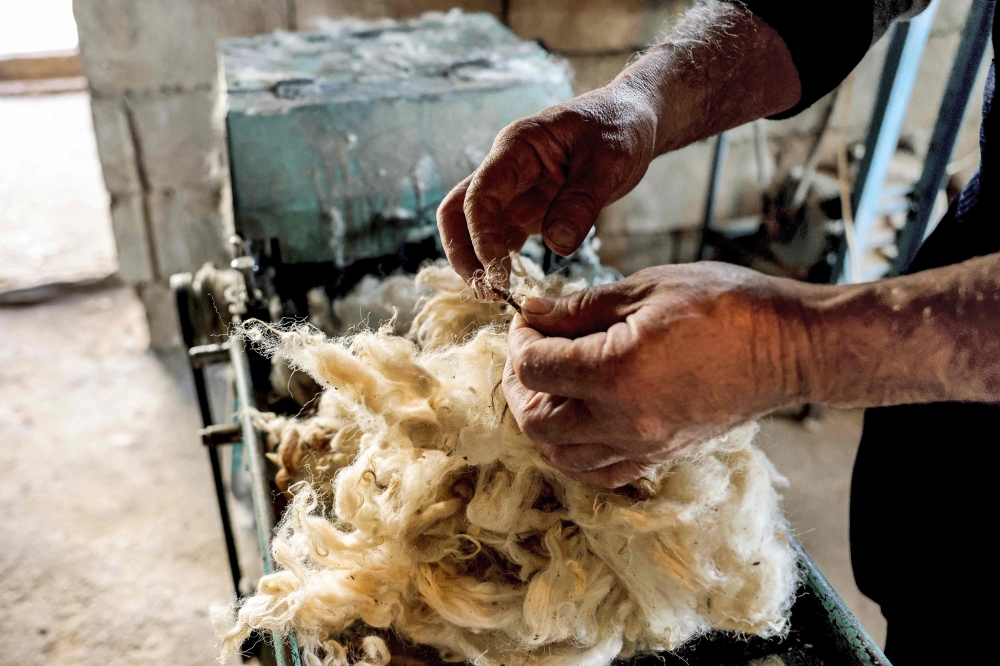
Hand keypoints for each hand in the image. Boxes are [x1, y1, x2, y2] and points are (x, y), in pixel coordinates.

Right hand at [436, 84, 658, 280]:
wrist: (634, 119)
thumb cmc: (620, 127)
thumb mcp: (610, 161)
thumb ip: (581, 202)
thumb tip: (556, 245)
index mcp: (516, 148)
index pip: (479, 196)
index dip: (481, 238)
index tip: (499, 274)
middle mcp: (505, 169)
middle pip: (457, 211)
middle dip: (462, 253)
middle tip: (484, 291)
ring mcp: (514, 191)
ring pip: (473, 228)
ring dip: (477, 261)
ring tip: (496, 296)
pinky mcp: (529, 210)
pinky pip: (500, 237)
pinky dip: (499, 262)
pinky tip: (512, 287)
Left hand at [503, 262, 814, 487]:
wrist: (792, 347)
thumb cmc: (728, 306)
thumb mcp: (647, 289)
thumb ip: (580, 308)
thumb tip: (533, 312)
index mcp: (616, 373)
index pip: (534, 368)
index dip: (520, 339)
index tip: (529, 318)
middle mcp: (624, 422)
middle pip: (535, 421)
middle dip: (519, 384)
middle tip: (527, 351)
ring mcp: (643, 447)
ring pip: (561, 456)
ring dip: (541, 421)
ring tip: (547, 385)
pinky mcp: (661, 457)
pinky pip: (600, 473)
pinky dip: (575, 451)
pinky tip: (578, 418)